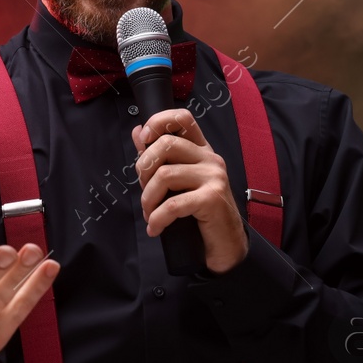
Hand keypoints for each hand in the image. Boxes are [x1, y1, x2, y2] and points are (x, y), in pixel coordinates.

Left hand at [131, 109, 248, 273]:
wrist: (225, 244)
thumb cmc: (200, 213)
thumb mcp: (178, 182)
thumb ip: (159, 158)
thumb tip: (137, 132)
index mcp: (201, 151)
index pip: (182, 118)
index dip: (157, 123)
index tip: (142, 141)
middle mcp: (210, 159)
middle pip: (166, 144)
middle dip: (144, 169)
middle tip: (146, 192)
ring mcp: (213, 177)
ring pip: (164, 175)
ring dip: (148, 200)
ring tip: (150, 214)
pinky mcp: (212, 198)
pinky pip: (172, 204)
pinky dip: (157, 219)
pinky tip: (155, 228)